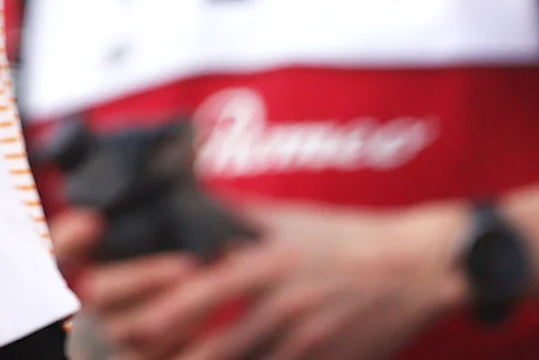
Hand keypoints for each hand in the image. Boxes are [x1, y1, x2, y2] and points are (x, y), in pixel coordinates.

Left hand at [74, 202, 464, 359]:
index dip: (158, 310)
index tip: (122, 320)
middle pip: (215, 345)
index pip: (198, 290)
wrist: (416, 267)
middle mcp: (284, 305)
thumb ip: (229, 214)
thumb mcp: (284, 218)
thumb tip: (177, 194)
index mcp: (265, 262)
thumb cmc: (343, 238)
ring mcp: (308, 341)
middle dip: (172, 356)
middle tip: (135, 354)